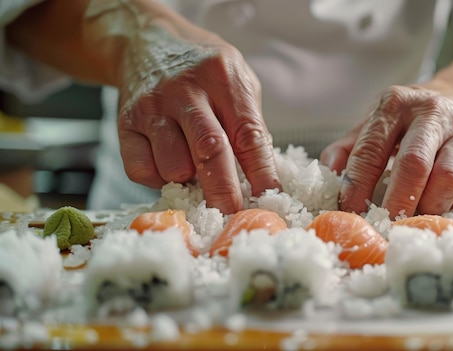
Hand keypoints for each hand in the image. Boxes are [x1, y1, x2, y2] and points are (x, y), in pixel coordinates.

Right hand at [116, 23, 279, 213]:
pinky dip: (159, 179)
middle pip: (209, 152)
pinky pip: (141, 170)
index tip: (269, 200)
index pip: (248, 135)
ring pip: (173, 167)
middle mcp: (186, 90)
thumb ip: (249, 123)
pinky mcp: (125, 123)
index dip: (261, 173)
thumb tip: (262, 178)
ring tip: (195, 169)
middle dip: (224, 192)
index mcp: (223, 78)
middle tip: (234, 215)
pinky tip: (168, 163)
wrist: (145, 41)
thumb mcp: (237, 80)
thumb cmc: (201, 69)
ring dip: (188, 181)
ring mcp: (152, 106)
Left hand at [321, 85, 452, 217]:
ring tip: (413, 217)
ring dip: (428, 207)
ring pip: (448, 179)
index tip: (350, 211)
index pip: (372, 149)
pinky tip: (440, 207)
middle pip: (414, 164)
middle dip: (396, 202)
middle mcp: (432, 113)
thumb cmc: (404, 124)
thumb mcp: (371, 126)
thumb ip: (346, 151)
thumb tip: (329, 181)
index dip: (358, 184)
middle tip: (384, 224)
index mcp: (395, 105)